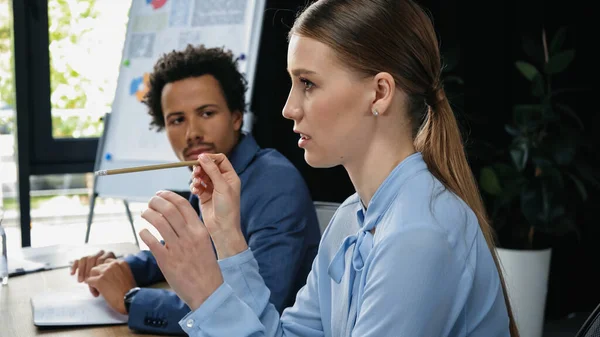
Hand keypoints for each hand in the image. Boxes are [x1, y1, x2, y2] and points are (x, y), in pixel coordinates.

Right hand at [70, 250, 115, 282]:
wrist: (108, 276)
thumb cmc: (111, 280)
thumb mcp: (110, 278)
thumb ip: (104, 279)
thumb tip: (96, 292)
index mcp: (109, 256)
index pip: (101, 260)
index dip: (97, 270)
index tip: (94, 279)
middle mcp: (101, 253)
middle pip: (92, 259)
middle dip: (88, 271)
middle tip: (86, 281)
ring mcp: (92, 255)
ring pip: (85, 259)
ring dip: (81, 270)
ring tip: (81, 281)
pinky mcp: (84, 259)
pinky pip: (78, 260)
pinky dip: (74, 266)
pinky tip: (72, 273)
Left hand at [84, 259, 136, 314]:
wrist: (131, 299)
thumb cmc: (130, 292)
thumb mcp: (126, 276)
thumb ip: (118, 272)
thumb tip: (108, 275)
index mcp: (121, 263)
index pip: (107, 262)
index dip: (105, 271)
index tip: (106, 279)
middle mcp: (113, 265)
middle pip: (99, 267)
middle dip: (98, 276)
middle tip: (101, 286)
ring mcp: (105, 272)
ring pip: (92, 272)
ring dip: (93, 281)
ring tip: (98, 290)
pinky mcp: (99, 280)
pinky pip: (89, 281)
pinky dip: (91, 288)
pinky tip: (97, 294)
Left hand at [139, 190, 225, 310]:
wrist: (208, 290)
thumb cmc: (205, 267)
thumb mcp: (204, 243)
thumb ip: (192, 230)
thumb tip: (174, 217)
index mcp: (200, 230)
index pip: (182, 204)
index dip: (168, 196)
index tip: (160, 194)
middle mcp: (189, 236)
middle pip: (169, 209)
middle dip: (156, 201)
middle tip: (150, 202)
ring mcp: (177, 248)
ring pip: (158, 222)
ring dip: (148, 214)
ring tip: (144, 213)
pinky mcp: (166, 261)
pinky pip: (151, 241)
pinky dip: (144, 233)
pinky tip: (143, 232)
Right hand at [190, 153, 246, 258]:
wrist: (222, 228)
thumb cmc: (227, 208)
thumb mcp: (221, 187)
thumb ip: (212, 171)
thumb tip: (202, 156)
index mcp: (230, 177)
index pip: (220, 160)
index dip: (210, 158)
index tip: (200, 159)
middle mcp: (222, 181)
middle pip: (208, 166)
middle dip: (200, 168)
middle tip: (196, 172)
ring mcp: (212, 188)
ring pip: (201, 175)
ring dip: (196, 177)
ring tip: (196, 183)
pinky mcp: (204, 196)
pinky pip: (197, 186)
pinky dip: (194, 186)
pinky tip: (196, 191)